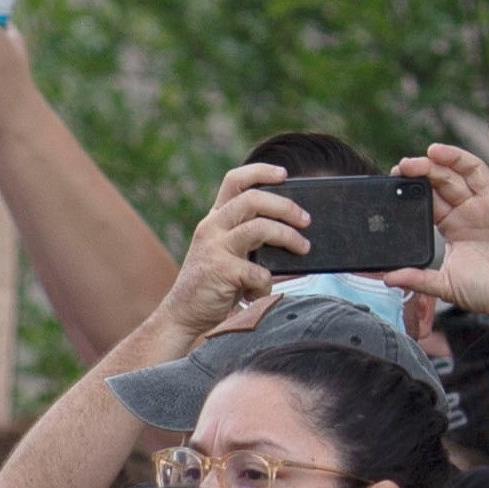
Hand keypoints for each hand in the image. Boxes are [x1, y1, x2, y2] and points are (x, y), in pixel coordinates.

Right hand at [155, 163, 304, 341]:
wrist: (182, 315)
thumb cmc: (213, 284)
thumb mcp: (227, 252)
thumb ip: (250, 238)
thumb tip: (294, 233)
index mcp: (215, 220)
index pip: (234, 181)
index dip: (260, 171)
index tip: (284, 174)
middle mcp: (211, 227)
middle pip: (254, 199)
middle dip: (286, 207)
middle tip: (306, 220)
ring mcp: (214, 248)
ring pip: (261, 227)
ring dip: (288, 237)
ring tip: (303, 248)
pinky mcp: (220, 271)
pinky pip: (258, 271)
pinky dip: (265, 284)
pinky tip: (257, 293)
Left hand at [389, 130, 488, 320]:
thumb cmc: (484, 292)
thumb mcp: (443, 284)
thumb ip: (417, 279)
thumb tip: (387, 279)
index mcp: (453, 224)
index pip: (431, 197)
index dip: (416, 184)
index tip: (396, 175)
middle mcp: (471, 210)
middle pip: (446, 180)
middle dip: (427, 170)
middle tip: (407, 164)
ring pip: (471, 172)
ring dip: (453, 157)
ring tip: (433, 150)